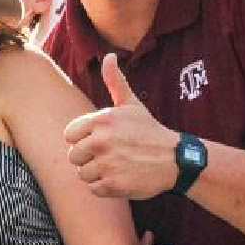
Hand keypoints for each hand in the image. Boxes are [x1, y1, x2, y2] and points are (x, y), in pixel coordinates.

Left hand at [64, 54, 182, 200]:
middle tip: (111, 155)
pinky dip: (105, 187)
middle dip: (89, 158)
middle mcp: (101, 141)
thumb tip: (109, 55)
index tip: (100, 140)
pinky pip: (93, 189)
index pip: (69, 135)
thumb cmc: (149, 131)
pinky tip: (121, 177)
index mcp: (101, 120)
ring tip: (117, 166)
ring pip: (82, 174)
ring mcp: (106, 163)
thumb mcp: (132, 104)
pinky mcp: (113, 184)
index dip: (82, 139)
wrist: (176, 159)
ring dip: (97, 173)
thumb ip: (115, 81)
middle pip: (73, 156)